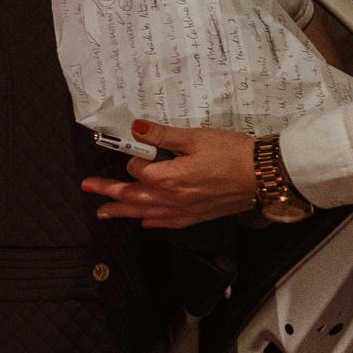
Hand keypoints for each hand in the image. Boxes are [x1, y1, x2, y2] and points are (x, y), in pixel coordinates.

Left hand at [81, 120, 257, 228]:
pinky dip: (152, 222)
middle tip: (87, 188)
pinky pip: (167, 223)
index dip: (134, 157)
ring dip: (123, 211)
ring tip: (103, 212)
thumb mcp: (195, 137)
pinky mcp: (198, 216)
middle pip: (132, 196)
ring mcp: (184, 211)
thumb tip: (135, 129)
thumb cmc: (232, 152)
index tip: (138, 147)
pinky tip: (145, 223)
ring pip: (145, 213)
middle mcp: (171, 199)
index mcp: (167, 178)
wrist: (265, 175)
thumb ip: (162, 136)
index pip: (137, 169)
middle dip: (108, 192)